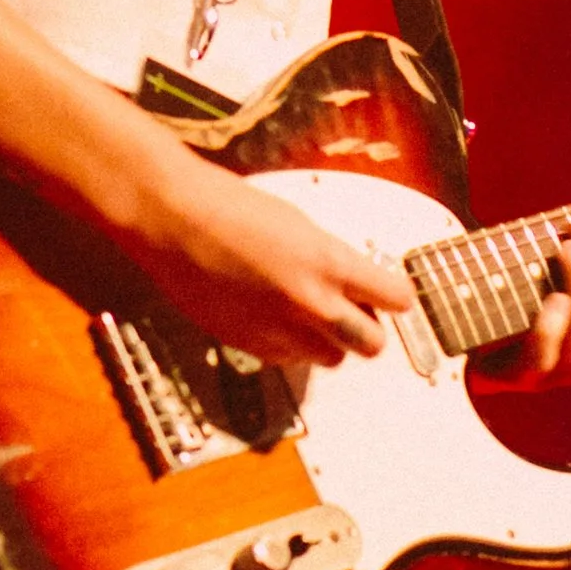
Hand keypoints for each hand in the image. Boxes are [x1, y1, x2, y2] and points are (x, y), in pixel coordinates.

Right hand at [124, 155, 417, 369]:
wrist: (174, 219)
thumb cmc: (230, 208)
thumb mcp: (300, 224)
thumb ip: (331, 259)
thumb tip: (351, 283)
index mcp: (329, 263)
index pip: (396, 298)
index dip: (394, 296)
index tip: (389, 295)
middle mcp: (311, 303)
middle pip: (372, 344)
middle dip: (368, 329)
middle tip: (356, 312)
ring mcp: (280, 329)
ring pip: (332, 359)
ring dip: (328, 341)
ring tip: (308, 314)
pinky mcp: (250, 345)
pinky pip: (290, 361)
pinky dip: (291, 347)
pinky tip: (275, 318)